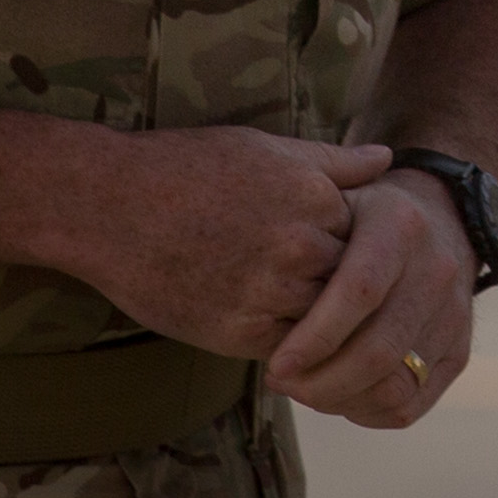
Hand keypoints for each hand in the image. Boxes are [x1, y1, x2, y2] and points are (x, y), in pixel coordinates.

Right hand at [61, 129, 394, 358]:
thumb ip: (334, 161)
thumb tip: (388, 159)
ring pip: (327, 318)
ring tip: (308, 314)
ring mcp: (268, 294)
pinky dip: (297, 345)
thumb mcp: (266, 148)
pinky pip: (292, 349)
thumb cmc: (186, 168)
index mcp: (314, 198)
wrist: (108, 206)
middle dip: (348, 284)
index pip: (371, 233)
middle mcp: (298, 247)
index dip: (359, 241)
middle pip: (353, 279)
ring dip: (325, 318)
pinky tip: (288, 333)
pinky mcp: (236, 333)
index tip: (344, 245)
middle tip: (333, 286)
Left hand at [264, 167, 482, 429]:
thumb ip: (303, 223)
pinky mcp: (460, 350)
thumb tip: (259, 275)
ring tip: (304, 389)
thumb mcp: (335, 197)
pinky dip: (367, 412)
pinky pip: (411, 404)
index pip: (359, 292)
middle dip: (319, 383)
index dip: (315, 337)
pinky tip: (338, 396)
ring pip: (395, 386)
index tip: (276, 364)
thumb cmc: (364, 215)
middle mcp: (437, 269)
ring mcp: (454, 313)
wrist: (443, 216)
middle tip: (280, 381)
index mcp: (401, 226)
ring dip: (340, 401)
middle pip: (378, 351)